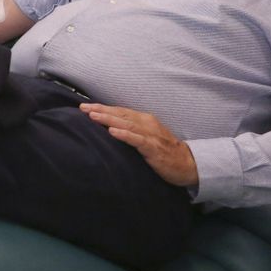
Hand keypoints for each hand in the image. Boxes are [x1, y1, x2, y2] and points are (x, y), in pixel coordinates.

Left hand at [80, 103, 198, 186]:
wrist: (187, 163)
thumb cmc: (163, 150)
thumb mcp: (146, 136)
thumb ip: (131, 130)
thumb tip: (109, 127)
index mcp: (144, 120)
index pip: (120, 111)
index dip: (102, 108)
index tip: (85, 106)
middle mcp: (146, 124)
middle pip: (120, 114)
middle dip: (100, 110)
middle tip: (83, 108)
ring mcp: (151, 135)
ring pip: (127, 124)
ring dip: (109, 119)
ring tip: (93, 116)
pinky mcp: (154, 148)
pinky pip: (138, 140)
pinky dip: (125, 135)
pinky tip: (113, 132)